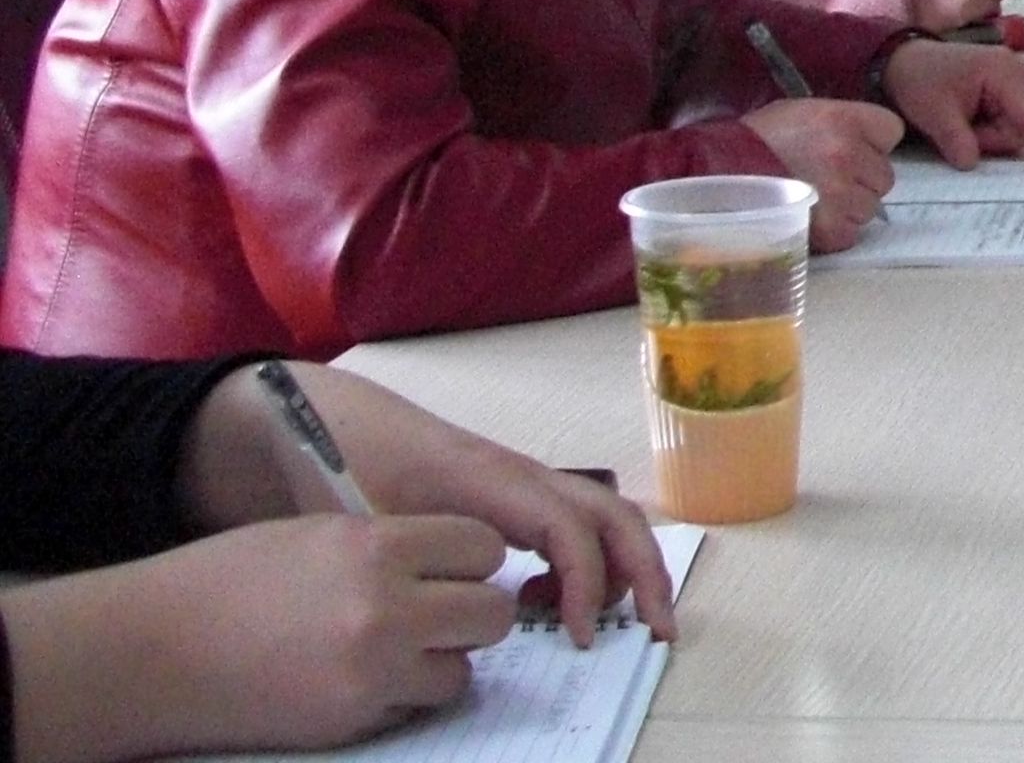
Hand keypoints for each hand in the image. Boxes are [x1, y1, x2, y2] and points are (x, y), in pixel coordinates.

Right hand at [0, 512, 513, 762]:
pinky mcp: (351, 722)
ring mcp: (371, 674)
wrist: (149, 654)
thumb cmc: (226, 582)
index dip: (469, 557)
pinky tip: (359, 679)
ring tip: (391, 649)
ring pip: (462, 669)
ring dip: (440, 660)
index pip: (483, 547)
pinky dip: (402, 695)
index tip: (450, 564)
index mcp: (375, 547)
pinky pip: (416, 706)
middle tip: (434, 610)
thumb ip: (392, 545)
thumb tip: (454, 560)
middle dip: (470, 610)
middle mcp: (385, 610)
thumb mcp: (318, 534)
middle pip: (491, 613)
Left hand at [176, 364, 675, 645]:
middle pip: (612, 514)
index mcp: (490, 479)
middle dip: (646, 570)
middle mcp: (522, 475)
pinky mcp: (514, 496)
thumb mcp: (373, 524)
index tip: (578, 636)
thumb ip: (421, 565)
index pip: (568, 528)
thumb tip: (466, 616)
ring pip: (604, 517)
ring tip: (612, 622)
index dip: (585, 583)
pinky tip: (550, 602)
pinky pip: (576, 525)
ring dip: (626, 567)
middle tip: (654, 630)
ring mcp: (524, 483)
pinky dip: (590, 564)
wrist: (332, 422)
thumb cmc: (346, 465)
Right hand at [743, 98, 902, 249]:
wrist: (715, 172)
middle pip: (884, 175)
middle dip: (861, 180)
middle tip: (827, 180)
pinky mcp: (831, 228)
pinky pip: (852, 233)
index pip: (892, 132)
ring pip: (869, 206)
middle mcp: (848, 153)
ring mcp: (841, 192)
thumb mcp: (802, 113)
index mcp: (843, 119)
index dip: (874, 143)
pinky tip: (811, 219)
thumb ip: (840, 124)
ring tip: (814, 200)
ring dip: (848, 208)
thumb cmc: (758, 139)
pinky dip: (835, 231)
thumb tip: (866, 142)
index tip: (853, 149)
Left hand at [880, 37, 1023, 170]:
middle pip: (1019, 128)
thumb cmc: (920, 79)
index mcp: (1003, 74)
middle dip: (989, 140)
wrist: (904, 60)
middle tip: (955, 132)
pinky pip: (1005, 122)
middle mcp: (1017, 75)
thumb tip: (972, 165)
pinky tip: (965, 118)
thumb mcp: (933, 112)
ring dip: (985, 136)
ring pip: (1012, 128)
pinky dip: (985, 128)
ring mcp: (1013, 81)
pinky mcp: (1005, 90)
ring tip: (957, 122)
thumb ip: (956, 139)